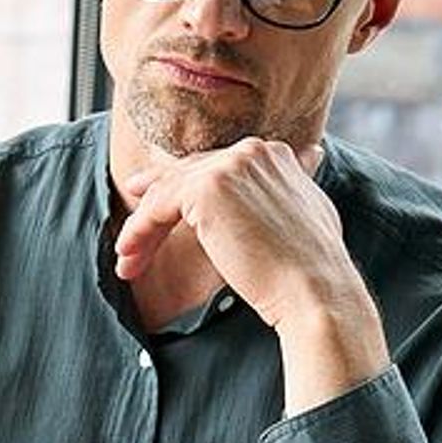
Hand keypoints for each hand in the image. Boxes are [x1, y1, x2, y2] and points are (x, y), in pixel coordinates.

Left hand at [114, 138, 389, 407]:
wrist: (314, 290)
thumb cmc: (311, 269)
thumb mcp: (308, 214)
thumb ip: (295, 186)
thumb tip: (308, 159)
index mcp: (274, 155)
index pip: (214, 168)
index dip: (182, 187)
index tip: (155, 201)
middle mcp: (252, 151)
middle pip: (186, 176)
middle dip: (154, 205)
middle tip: (130, 233)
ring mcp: (228, 166)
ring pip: (167, 192)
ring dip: (142, 229)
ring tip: (127, 262)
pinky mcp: (206, 188)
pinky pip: (157, 208)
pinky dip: (138, 233)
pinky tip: (129, 258)